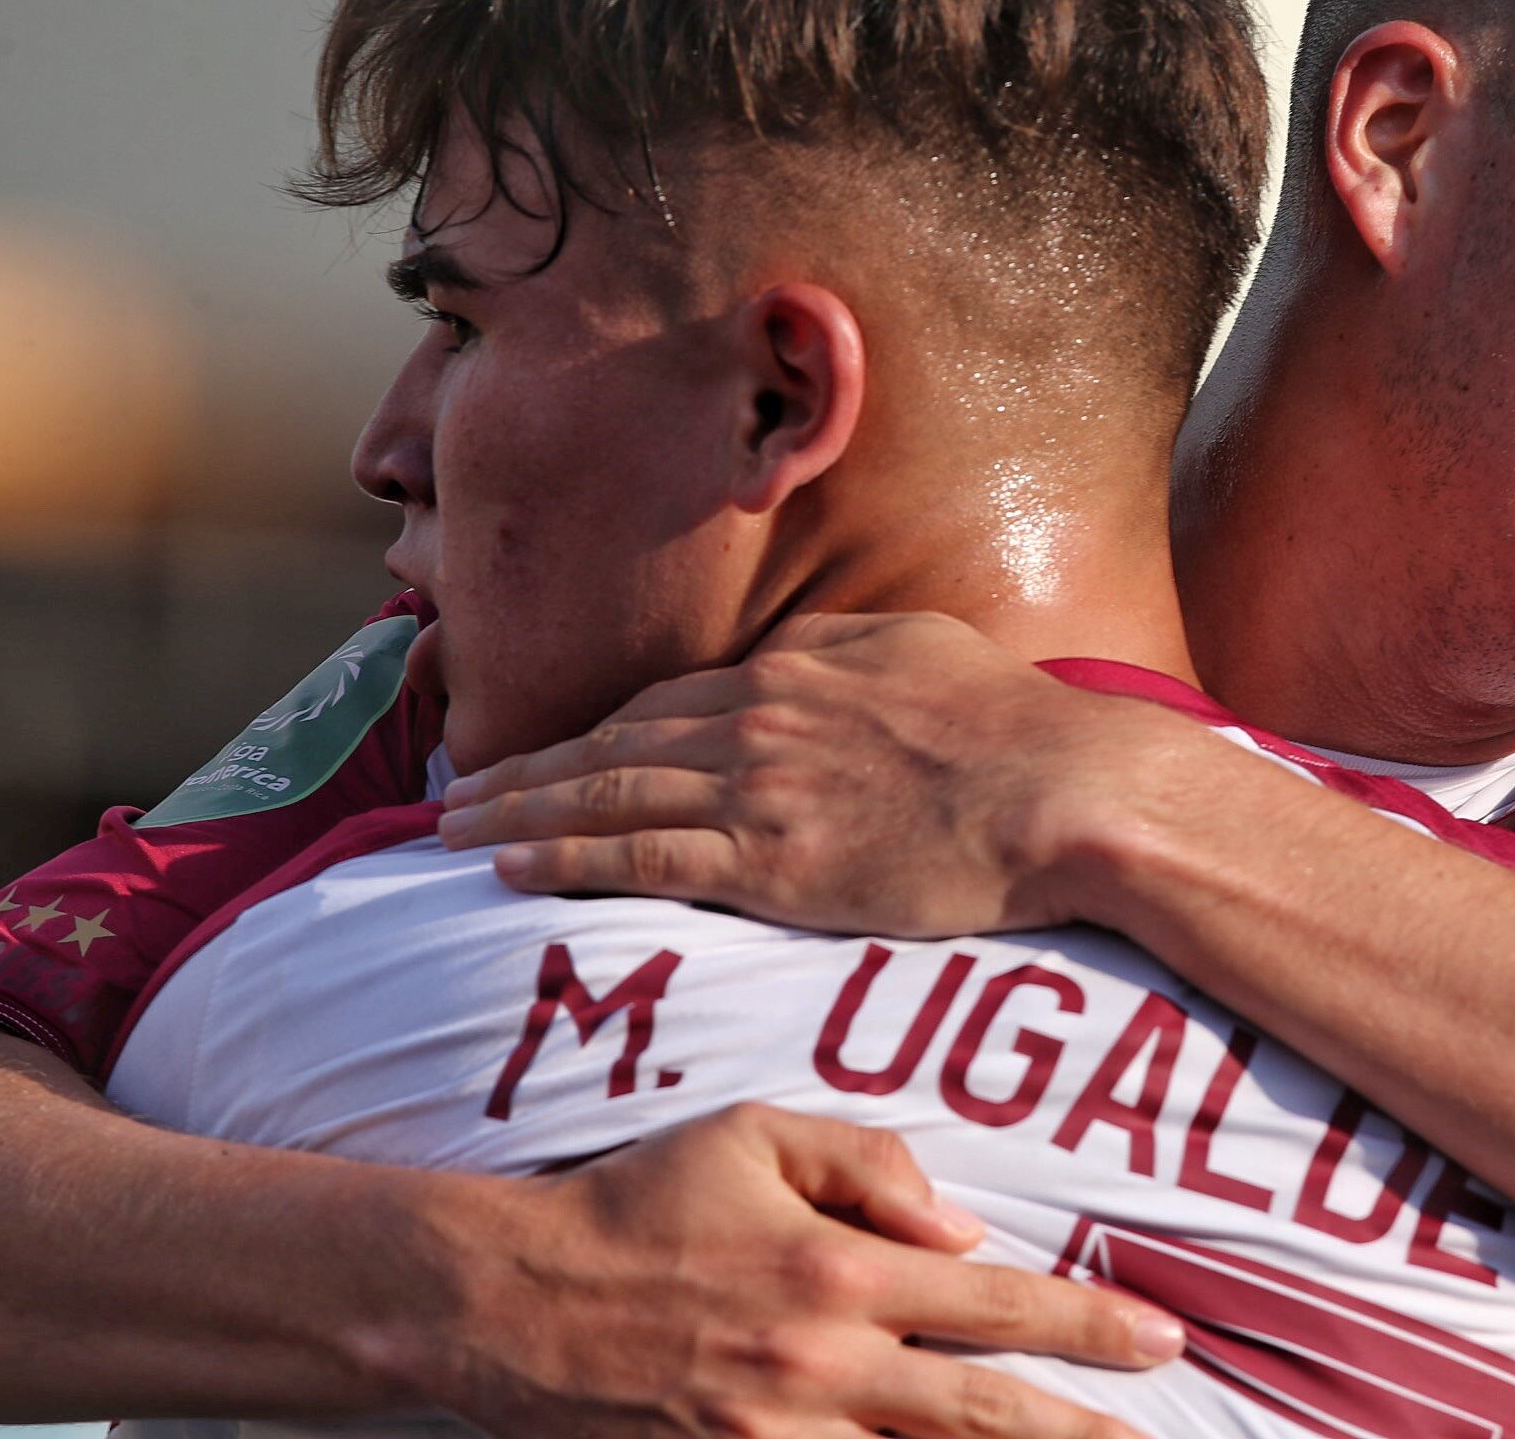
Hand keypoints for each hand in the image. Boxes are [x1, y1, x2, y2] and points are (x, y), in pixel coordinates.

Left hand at [437, 612, 1188, 934]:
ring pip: (605, 796)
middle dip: (527, 767)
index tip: (550, 751)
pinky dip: (563, 858)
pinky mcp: (771, 861)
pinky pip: (639, 857)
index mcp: (793, 670)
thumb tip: (804, 655)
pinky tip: (509, 867)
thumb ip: (848, 650)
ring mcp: (758, 789)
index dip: (595, 730)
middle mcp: (756, 719)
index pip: (666, 701)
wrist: (1059, 789)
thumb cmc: (1013, 724)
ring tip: (454, 832)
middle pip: (613, 744)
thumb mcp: (923, 647)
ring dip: (519, 810)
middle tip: (457, 791)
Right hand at [437, 1102, 1182, 1437]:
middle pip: (986, 1415)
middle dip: (1084, 1430)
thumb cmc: (639, 1202)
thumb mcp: (755, 1135)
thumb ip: (869, 1163)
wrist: (509, 1299)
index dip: (1090, 1324)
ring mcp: (779, 1437)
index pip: (997, 1299)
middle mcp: (824, 1363)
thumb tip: (966, 1225)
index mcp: (839, 1268)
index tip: (1163, 1339)